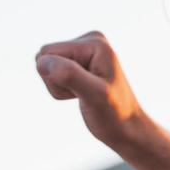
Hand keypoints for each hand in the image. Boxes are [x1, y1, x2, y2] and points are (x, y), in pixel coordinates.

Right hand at [35, 31, 153, 150]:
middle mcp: (90, 40)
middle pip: (44, 57)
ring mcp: (84, 51)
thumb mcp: (93, 96)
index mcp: (94, 41)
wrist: (128, 130)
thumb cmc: (114, 115)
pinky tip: (83, 95)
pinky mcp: (80, 62)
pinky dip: (63, 90)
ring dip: (60, 88)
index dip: (57, 78)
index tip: (84, 90)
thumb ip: (69, 75)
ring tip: (85, 96)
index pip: (48, 53)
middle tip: (83, 95)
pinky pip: (53, 74)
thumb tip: (42, 62)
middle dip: (57, 82)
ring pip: (47, 67)